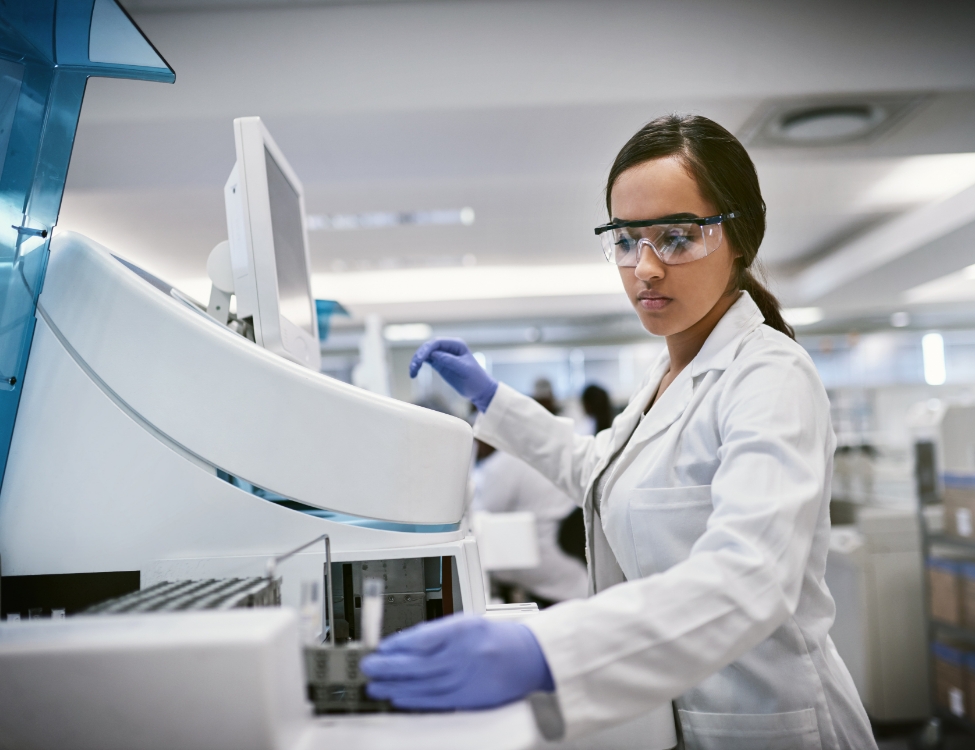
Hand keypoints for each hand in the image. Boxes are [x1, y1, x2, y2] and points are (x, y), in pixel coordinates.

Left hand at [360, 615, 554, 709]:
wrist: (530, 656)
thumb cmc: (497, 637)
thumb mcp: (467, 622)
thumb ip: (437, 633)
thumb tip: (404, 644)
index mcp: (464, 630)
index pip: (423, 637)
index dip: (398, 644)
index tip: (381, 647)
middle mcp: (465, 654)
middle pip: (419, 663)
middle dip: (389, 666)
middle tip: (368, 666)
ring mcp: (468, 677)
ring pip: (424, 684)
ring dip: (396, 685)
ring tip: (375, 685)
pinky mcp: (470, 697)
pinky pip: (436, 700)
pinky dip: (414, 700)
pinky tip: (398, 697)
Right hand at [409, 338, 497, 411]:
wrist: (480, 390)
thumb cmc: (476, 379)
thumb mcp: (464, 369)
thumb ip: (449, 361)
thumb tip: (433, 355)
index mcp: (457, 345)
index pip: (437, 343)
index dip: (426, 349)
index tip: (420, 360)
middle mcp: (449, 348)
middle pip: (428, 347)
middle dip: (419, 356)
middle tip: (414, 367)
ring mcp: (443, 356)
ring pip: (425, 354)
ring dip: (416, 361)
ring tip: (412, 372)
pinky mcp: (440, 364)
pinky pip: (426, 361)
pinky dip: (419, 366)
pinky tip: (414, 372)